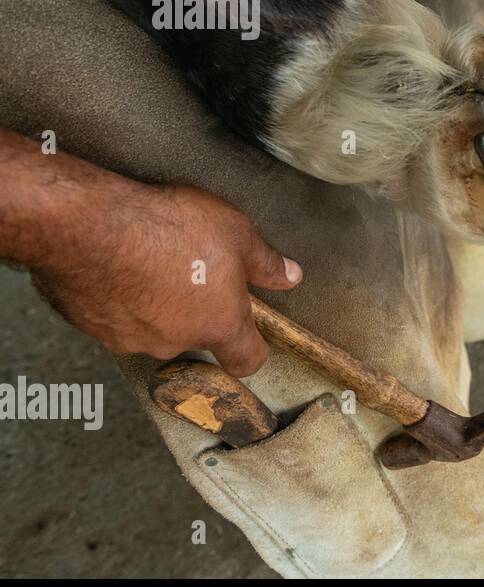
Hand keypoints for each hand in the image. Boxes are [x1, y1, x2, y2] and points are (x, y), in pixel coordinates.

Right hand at [30, 183, 301, 376]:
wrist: (90, 226)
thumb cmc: (169, 228)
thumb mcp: (237, 233)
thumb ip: (265, 262)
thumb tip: (290, 275)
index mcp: (218, 325)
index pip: (246, 360)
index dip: (251, 348)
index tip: (250, 333)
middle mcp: (174, 342)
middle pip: (195, 336)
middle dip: (196, 309)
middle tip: (191, 269)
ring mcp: (128, 338)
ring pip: (151, 327)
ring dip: (154, 303)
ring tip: (150, 261)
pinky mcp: (89, 326)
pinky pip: (112, 316)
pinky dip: (118, 298)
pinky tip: (116, 265)